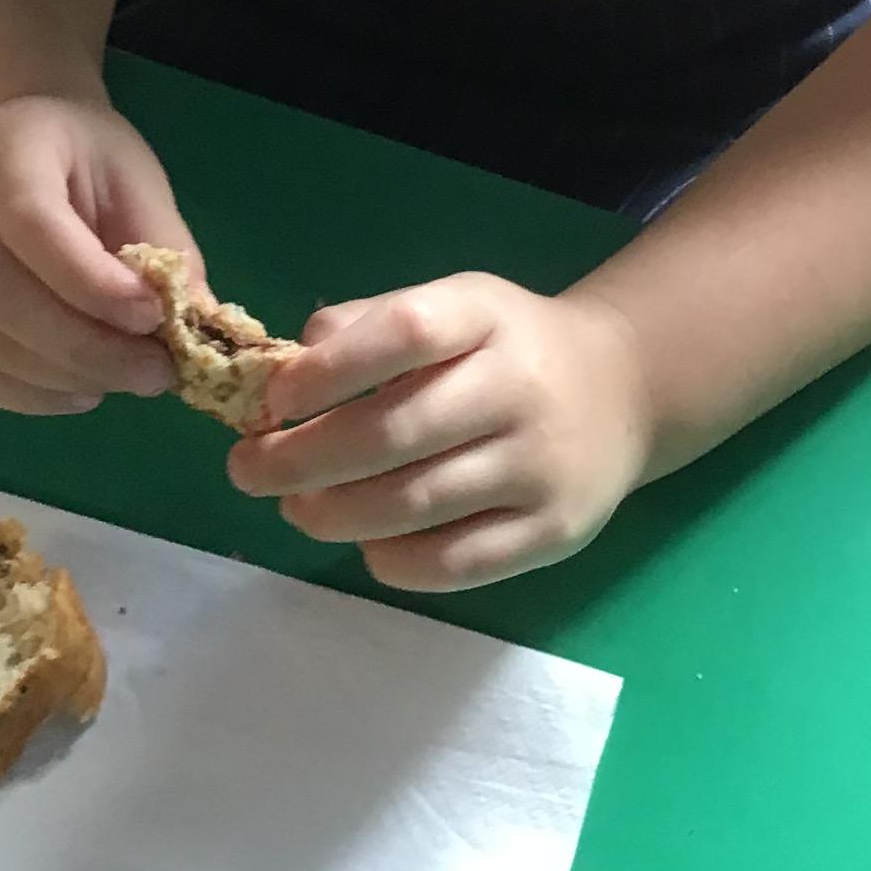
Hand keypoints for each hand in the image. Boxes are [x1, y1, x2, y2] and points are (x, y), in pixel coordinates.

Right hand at [0, 93, 193, 416]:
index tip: (154, 318)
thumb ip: (163, 249)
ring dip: (58, 378)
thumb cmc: (86, 160)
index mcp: (4, 148)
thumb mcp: (137, 181)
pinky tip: (75, 392)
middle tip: (153, 374)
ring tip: (121, 382)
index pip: (32, 225)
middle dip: (84, 348)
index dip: (93, 284)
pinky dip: (22, 395)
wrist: (20, 141)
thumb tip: (193, 331)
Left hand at [229, 273, 655, 592]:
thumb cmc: (507, 347)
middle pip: (397, 433)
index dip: (329, 370)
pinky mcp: (552, 532)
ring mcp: (540, 466)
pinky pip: (455, 562)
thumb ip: (370, 325)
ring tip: (294, 507)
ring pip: (417, 505)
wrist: (623, 391)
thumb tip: (287, 367)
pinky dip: (392, 560)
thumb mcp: (451, 307)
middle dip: (303, 458)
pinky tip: (365, 542)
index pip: (406, 334)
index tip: (272, 398)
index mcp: (487, 317)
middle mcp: (520, 389)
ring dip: (335, 514)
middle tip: (247, 469)